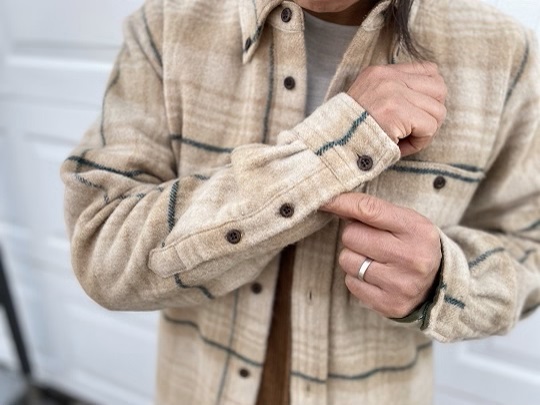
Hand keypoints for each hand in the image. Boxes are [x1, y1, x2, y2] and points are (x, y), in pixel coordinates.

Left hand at [321, 193, 441, 318]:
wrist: (438, 285)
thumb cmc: (412, 244)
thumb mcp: (404, 221)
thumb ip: (373, 210)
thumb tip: (333, 201)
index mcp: (417, 229)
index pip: (369, 210)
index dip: (342, 203)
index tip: (324, 200)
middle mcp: (412, 257)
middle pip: (351, 235)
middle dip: (353, 235)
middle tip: (367, 239)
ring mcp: (401, 283)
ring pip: (347, 260)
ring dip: (352, 257)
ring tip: (372, 258)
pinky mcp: (390, 304)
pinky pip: (351, 283)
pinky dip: (356, 278)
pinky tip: (374, 276)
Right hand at [347, 62, 446, 156]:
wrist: (332, 146)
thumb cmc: (352, 133)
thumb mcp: (369, 102)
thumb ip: (393, 94)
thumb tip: (429, 100)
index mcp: (380, 73)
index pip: (428, 70)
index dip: (429, 95)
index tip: (414, 114)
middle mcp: (388, 77)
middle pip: (439, 88)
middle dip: (432, 113)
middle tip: (413, 130)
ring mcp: (393, 93)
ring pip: (438, 110)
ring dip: (426, 130)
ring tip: (405, 139)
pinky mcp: (397, 111)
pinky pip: (430, 127)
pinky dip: (421, 141)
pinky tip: (402, 146)